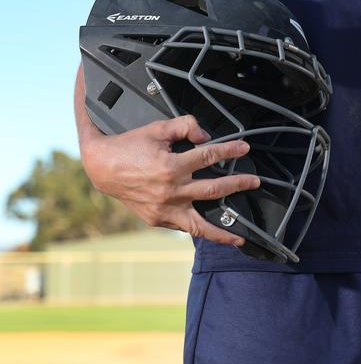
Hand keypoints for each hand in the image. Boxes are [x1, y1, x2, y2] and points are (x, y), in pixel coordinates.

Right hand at [83, 114, 259, 246]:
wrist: (103, 167)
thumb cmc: (131, 146)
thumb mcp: (158, 129)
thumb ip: (185, 126)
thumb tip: (206, 136)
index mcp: (171, 166)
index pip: (209, 157)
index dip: (229, 150)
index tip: (244, 148)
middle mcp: (170, 191)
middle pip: (213, 189)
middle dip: (238, 185)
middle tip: (255, 182)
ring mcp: (164, 209)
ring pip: (200, 224)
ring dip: (223, 230)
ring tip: (240, 236)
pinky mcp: (158, 219)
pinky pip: (184, 227)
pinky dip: (199, 230)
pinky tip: (213, 233)